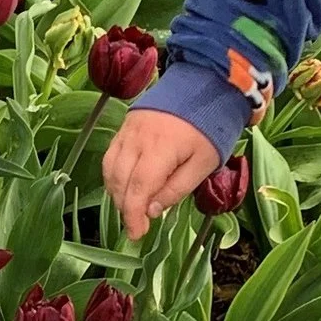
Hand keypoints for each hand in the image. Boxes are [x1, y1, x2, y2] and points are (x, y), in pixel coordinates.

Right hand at [103, 110, 220, 240]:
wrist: (203, 86)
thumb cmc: (210, 128)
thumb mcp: (204, 164)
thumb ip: (177, 189)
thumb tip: (153, 211)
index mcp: (161, 148)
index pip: (139, 188)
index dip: (134, 214)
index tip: (136, 234)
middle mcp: (138, 139)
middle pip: (120, 180)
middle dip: (125, 208)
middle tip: (137, 226)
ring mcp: (128, 130)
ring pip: (111, 168)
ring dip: (117, 193)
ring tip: (131, 209)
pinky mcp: (125, 126)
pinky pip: (111, 155)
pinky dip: (113, 175)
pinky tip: (124, 187)